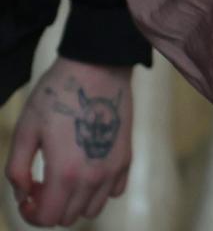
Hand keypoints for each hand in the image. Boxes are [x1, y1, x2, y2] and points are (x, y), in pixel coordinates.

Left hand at [5, 58, 132, 226]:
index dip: (29, 213)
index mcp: (64, 173)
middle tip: (41, 182)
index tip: (26, 195)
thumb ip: (16, 170)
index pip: (46, 218)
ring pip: (92, 209)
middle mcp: (92, 177)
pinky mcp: (127, 157)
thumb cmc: (57, 96)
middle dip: (49, 206)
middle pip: (68, 217)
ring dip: (74, 202)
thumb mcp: (25, 131)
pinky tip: (87, 169)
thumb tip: (23, 194)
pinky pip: (114, 191)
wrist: (98, 67)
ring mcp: (113, 168)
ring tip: (64, 177)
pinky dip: (98, 190)